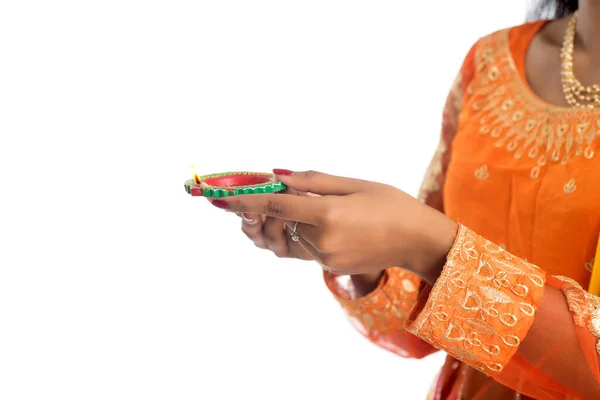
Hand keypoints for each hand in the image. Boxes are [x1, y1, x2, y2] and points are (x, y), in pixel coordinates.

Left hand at [209, 170, 457, 282]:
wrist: (418, 241)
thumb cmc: (392, 204)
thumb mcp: (355, 184)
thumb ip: (313, 181)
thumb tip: (278, 177)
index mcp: (326, 215)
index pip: (272, 207)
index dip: (241, 201)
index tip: (215, 197)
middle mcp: (321, 240)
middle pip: (275, 223)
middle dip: (263, 210)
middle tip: (265, 193)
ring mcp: (324, 258)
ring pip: (287, 237)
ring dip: (283, 221)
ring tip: (296, 205)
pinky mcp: (329, 267)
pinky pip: (301, 247)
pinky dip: (298, 232)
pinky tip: (314, 221)